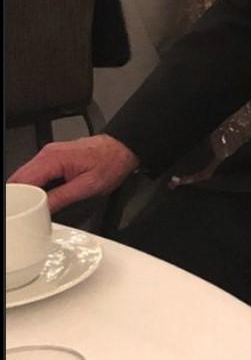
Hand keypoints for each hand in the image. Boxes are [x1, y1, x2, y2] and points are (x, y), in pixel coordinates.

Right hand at [9, 135, 137, 213]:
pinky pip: (36, 174)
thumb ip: (61, 198)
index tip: (22, 211)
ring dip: (28, 192)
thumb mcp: (88, 186)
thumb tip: (42, 209)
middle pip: (19, 179)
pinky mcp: (53, 159)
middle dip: (20, 196)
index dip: (19, 198)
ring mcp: (48, 155)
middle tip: (27, 212)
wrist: (122, 148)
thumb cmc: (111, 162)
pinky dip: (35, 186)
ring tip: (36, 206)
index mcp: (52, 159)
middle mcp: (47, 154)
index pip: (22, 181)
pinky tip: (43, 197)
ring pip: (25, 177)